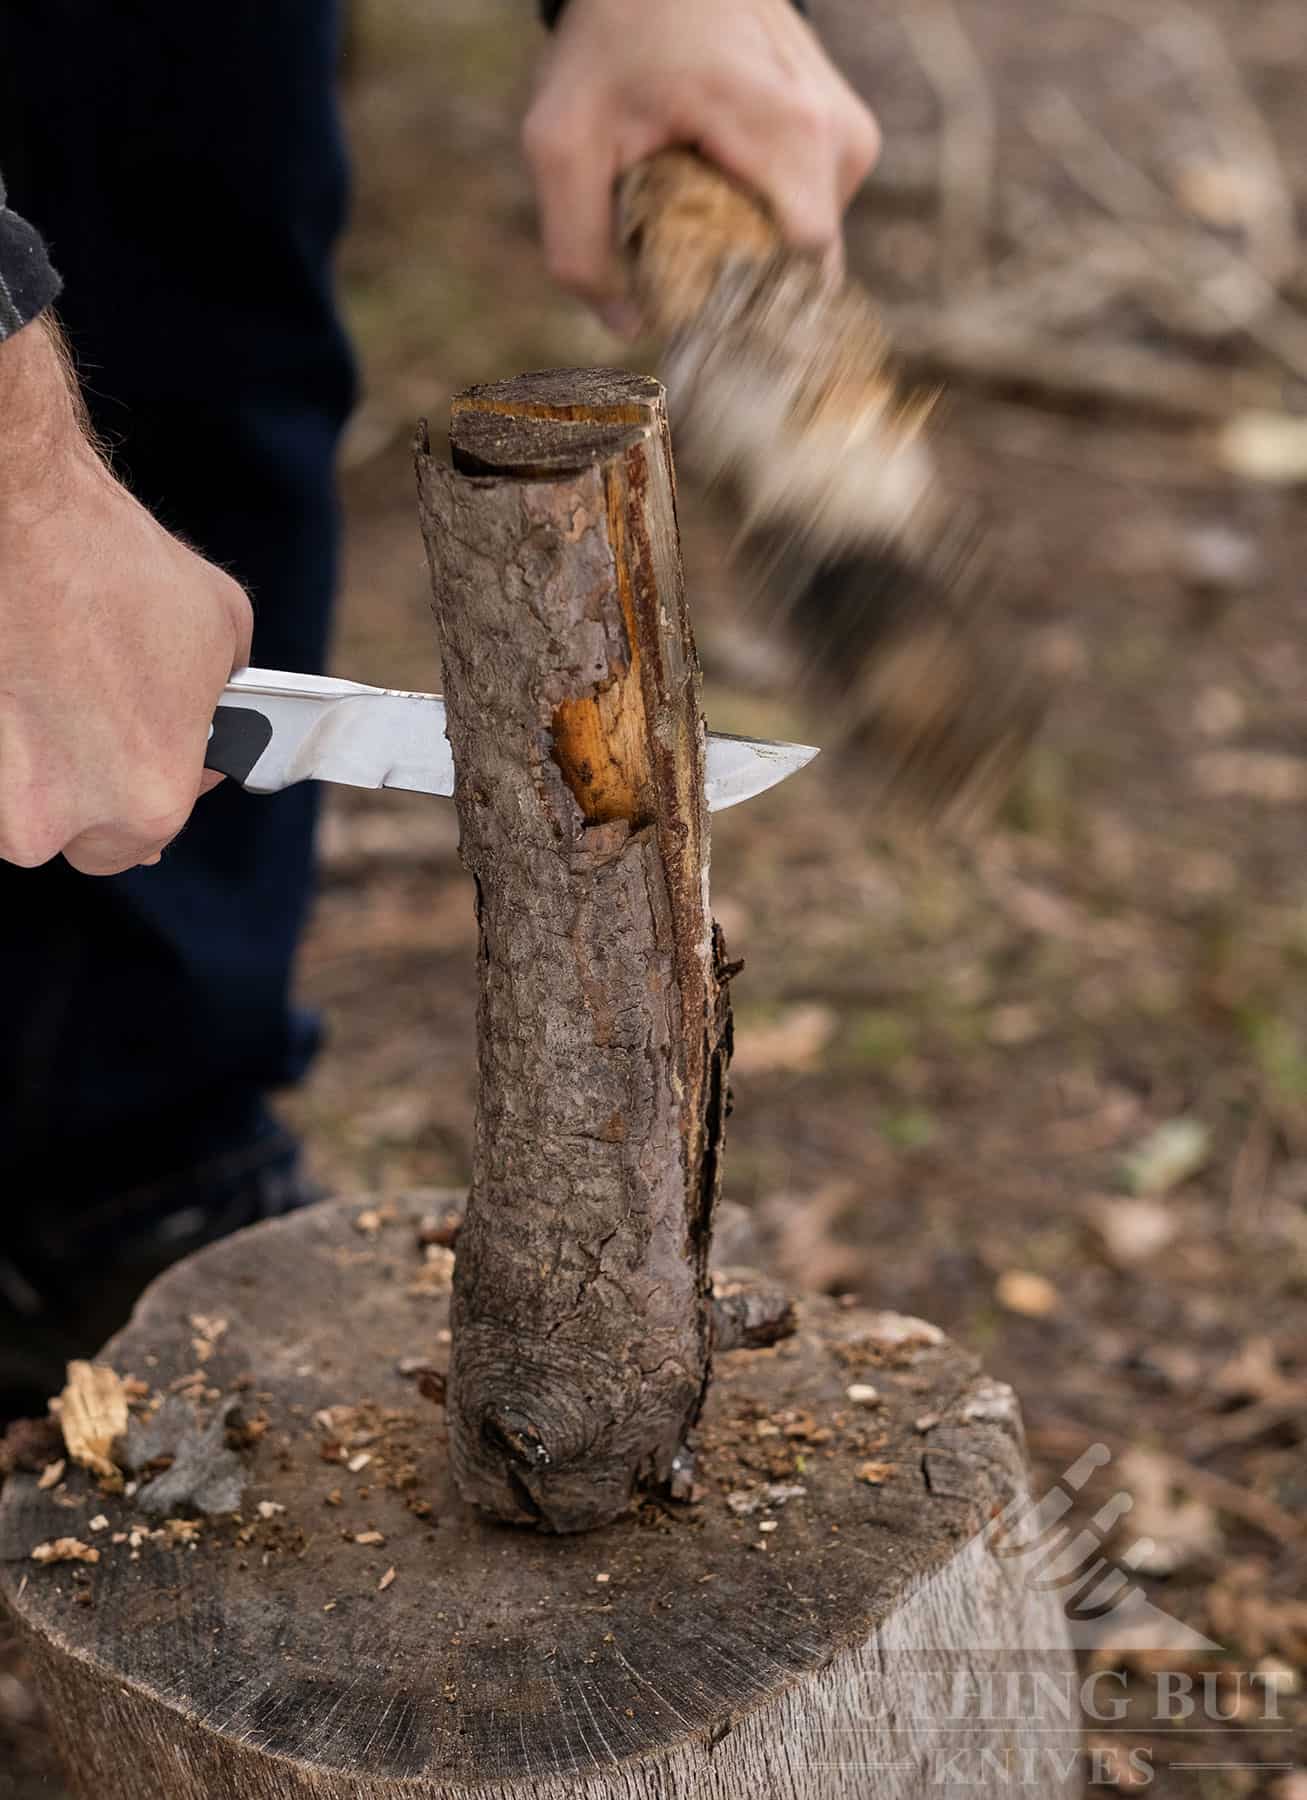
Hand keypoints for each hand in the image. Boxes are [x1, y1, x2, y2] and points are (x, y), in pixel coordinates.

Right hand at [0, 318, 252, 875]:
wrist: (24, 524)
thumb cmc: (120, 570)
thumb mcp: (224, 631)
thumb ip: (227, 695)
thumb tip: (223, 707)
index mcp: (150, 803)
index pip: (158, 828)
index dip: (158, 781)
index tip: (147, 743)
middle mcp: (60, 825)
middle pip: (85, 836)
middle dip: (93, 790)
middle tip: (93, 722)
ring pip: (24, 806)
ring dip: (36, 768)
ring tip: (49, 690)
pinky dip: (4, 742)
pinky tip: (18, 687)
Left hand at [523, 0, 880, 329]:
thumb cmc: (611, 44)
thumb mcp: (562, 143)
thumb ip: (578, 250)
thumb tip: (629, 327)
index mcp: (787, 134)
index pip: (802, 274)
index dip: (751, 313)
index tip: (694, 315)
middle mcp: (837, 138)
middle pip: (803, 271)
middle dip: (741, 284)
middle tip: (673, 256)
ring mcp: (851, 136)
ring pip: (807, 248)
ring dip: (748, 249)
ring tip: (691, 203)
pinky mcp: (848, 137)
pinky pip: (809, 214)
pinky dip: (761, 219)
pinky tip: (718, 185)